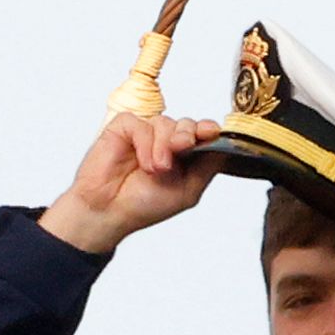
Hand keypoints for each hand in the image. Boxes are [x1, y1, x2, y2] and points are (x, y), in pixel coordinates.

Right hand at [40, 114, 223, 253]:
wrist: (109, 212)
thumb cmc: (142, 206)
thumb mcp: (188, 190)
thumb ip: (208, 166)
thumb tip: (225, 145)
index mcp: (183, 155)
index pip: (201, 133)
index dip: (208, 130)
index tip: (211, 132)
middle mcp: (164, 142)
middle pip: (187, 123)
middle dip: (187, 135)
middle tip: (180, 150)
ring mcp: (143, 134)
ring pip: (165, 122)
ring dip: (163, 146)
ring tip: (154, 169)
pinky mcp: (123, 129)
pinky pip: (141, 124)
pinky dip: (145, 142)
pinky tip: (142, 162)